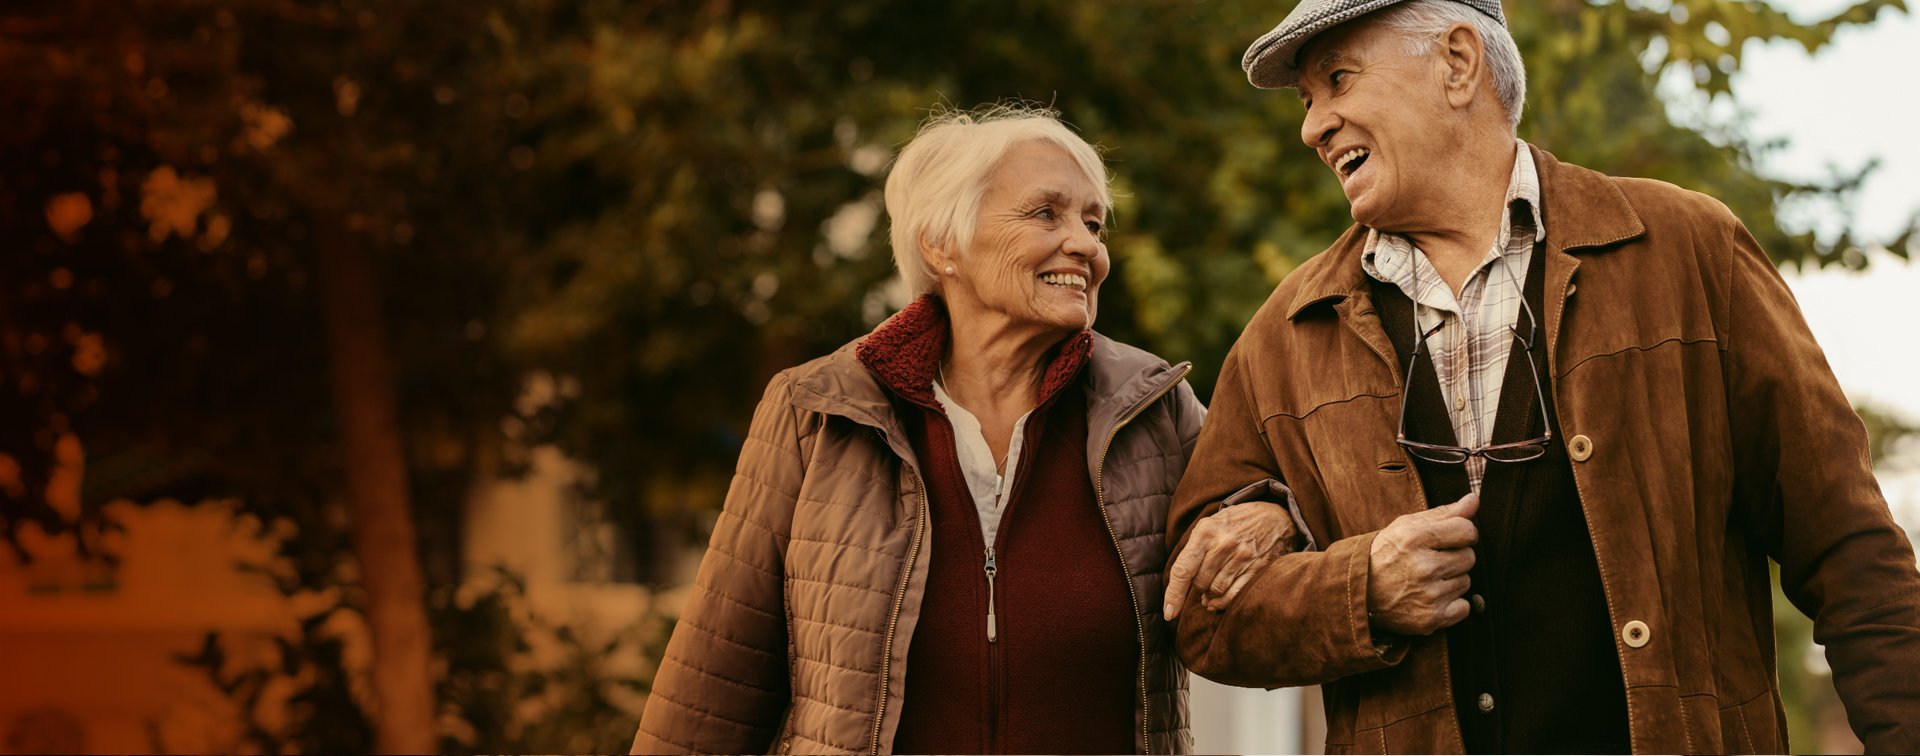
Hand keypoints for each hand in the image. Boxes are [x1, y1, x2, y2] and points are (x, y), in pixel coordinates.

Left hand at [1163, 501, 1296, 619]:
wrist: (1275, 515)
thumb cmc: (1235, 523)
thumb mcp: (1209, 525)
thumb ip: (1194, 551)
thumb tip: (1183, 589)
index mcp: (1206, 531)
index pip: (1183, 569)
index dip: (1174, 594)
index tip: (1169, 613)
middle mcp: (1224, 543)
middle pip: (1199, 583)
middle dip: (1197, 587)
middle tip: (1201, 583)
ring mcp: (1243, 556)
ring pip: (1216, 591)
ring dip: (1210, 597)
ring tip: (1209, 594)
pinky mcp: (1258, 568)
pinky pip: (1235, 594)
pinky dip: (1224, 602)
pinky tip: (1219, 601)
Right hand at [1366, 492, 1478, 636]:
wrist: (1358, 592)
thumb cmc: (1385, 554)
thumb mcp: (1407, 526)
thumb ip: (1444, 513)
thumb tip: (1474, 499)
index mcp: (1415, 538)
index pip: (1467, 530)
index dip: (1461, 533)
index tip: (1448, 539)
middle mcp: (1423, 566)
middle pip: (1469, 557)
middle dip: (1454, 558)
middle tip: (1430, 562)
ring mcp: (1428, 594)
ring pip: (1466, 582)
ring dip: (1451, 581)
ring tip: (1426, 581)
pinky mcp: (1431, 618)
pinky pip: (1464, 608)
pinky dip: (1452, 605)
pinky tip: (1430, 598)